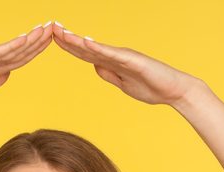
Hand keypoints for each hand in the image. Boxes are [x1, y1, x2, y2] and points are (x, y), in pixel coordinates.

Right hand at [0, 23, 53, 109]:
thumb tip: (8, 74)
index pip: (20, 59)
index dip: (36, 50)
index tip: (50, 41)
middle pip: (20, 50)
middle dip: (39, 40)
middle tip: (55, 27)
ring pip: (13, 48)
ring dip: (30, 39)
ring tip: (46, 28)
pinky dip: (12, 46)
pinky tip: (25, 38)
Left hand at [52, 23, 199, 105]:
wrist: (173, 91)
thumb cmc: (151, 87)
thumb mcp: (122, 83)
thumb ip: (108, 73)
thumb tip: (95, 66)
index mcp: (112, 62)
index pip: (86, 53)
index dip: (69, 47)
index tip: (53, 40)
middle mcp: (115, 55)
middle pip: (86, 46)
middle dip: (67, 39)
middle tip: (50, 28)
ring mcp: (123, 56)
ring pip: (95, 47)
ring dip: (77, 40)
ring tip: (61, 32)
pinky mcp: (132, 60)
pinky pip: (111, 54)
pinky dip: (97, 48)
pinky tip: (85, 43)